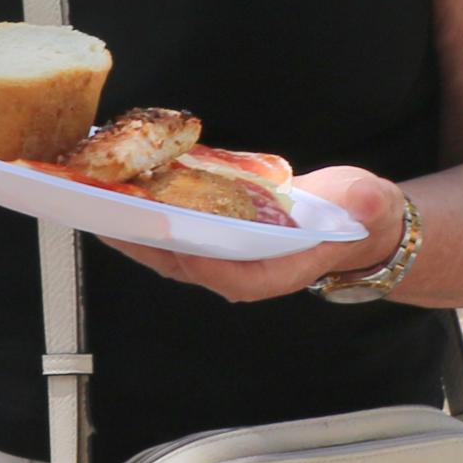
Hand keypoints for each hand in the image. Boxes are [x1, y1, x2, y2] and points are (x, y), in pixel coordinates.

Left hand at [103, 167, 396, 301]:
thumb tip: (362, 201)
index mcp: (278, 269)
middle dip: (140, 238)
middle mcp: (240, 268)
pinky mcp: (206, 237)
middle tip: (101, 209)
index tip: (165, 234)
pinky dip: (140, 211)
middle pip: (180, 261)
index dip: (199, 260)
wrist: (351, 218)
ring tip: (91, 197)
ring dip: (127, 225)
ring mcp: (219, 255)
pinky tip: (114, 187)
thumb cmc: (358, 214)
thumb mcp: (371, 204)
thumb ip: (366, 204)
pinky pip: (164, 229)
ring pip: (163, 248)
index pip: (231, 276)